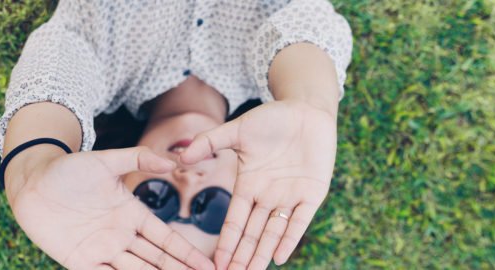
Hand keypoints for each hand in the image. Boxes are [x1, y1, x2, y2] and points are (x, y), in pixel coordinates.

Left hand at [6, 146, 214, 269]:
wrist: (32, 182)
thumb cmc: (69, 169)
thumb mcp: (107, 161)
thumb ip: (139, 159)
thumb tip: (172, 161)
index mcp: (132, 213)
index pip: (166, 238)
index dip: (186, 252)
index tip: (207, 265)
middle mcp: (121, 235)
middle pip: (157, 259)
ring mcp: (101, 249)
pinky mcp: (79, 260)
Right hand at [180, 100, 336, 269]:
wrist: (306, 109)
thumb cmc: (272, 118)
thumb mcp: (238, 129)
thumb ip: (210, 141)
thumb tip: (182, 155)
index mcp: (248, 184)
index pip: (235, 221)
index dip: (226, 242)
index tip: (216, 263)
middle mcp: (267, 195)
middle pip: (252, 233)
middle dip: (242, 256)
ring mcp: (290, 196)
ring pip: (273, 232)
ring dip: (262, 254)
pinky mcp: (312, 193)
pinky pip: (299, 221)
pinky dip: (290, 239)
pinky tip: (279, 258)